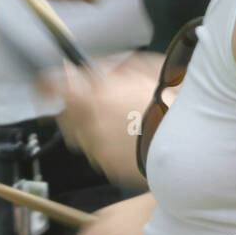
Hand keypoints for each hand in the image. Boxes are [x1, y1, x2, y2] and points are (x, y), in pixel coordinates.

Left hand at [43, 54, 162, 184]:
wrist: (190, 138)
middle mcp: (89, 125)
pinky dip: (107, 144)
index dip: (46, 84)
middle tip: (92, 100)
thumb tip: (94, 70)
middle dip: (73, 107)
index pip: (51, 88)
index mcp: (93, 97)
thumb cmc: (171, 99)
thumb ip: (112, 68)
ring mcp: (97, 149)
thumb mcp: (144, 67)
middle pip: (64, 115)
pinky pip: (98, 153)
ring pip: (80, 136)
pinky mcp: (109, 167)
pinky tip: (129, 136)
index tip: (44, 84)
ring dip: (91, 126)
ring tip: (120, 119)